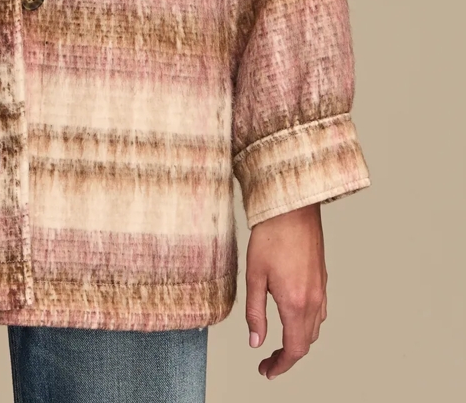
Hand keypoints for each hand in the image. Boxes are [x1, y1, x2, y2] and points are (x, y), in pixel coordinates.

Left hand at [245, 202, 327, 379]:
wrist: (292, 207)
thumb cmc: (271, 235)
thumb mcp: (254, 276)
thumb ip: (255, 313)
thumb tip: (255, 342)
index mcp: (295, 303)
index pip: (294, 349)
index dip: (281, 365)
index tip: (267, 370)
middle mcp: (313, 300)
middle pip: (306, 342)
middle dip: (288, 356)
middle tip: (269, 360)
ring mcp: (321, 289)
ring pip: (314, 328)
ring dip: (299, 340)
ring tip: (280, 342)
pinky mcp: (322, 278)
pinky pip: (319, 311)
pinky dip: (307, 323)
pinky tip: (294, 316)